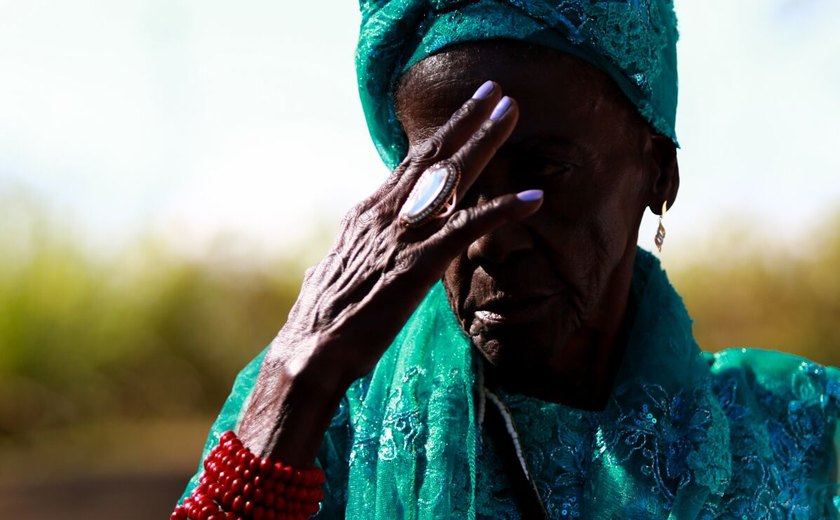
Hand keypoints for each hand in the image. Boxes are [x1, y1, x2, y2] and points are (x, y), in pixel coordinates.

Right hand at [238, 82, 542, 464]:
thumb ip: (346, 256)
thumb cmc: (322, 319)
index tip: (463, 115)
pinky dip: (503, 210)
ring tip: (512, 113)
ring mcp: (402, 235)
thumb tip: (333, 258)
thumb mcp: (332, 272)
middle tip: (495, 92)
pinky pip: (467, 227)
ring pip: (450, 177)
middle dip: (466, 120)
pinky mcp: (418, 263)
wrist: (311, 349)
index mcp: (367, 214)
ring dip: (484, 142)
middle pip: (431, 156)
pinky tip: (533, 199)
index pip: (409, 165)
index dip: (440, 136)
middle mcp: (385, 213)